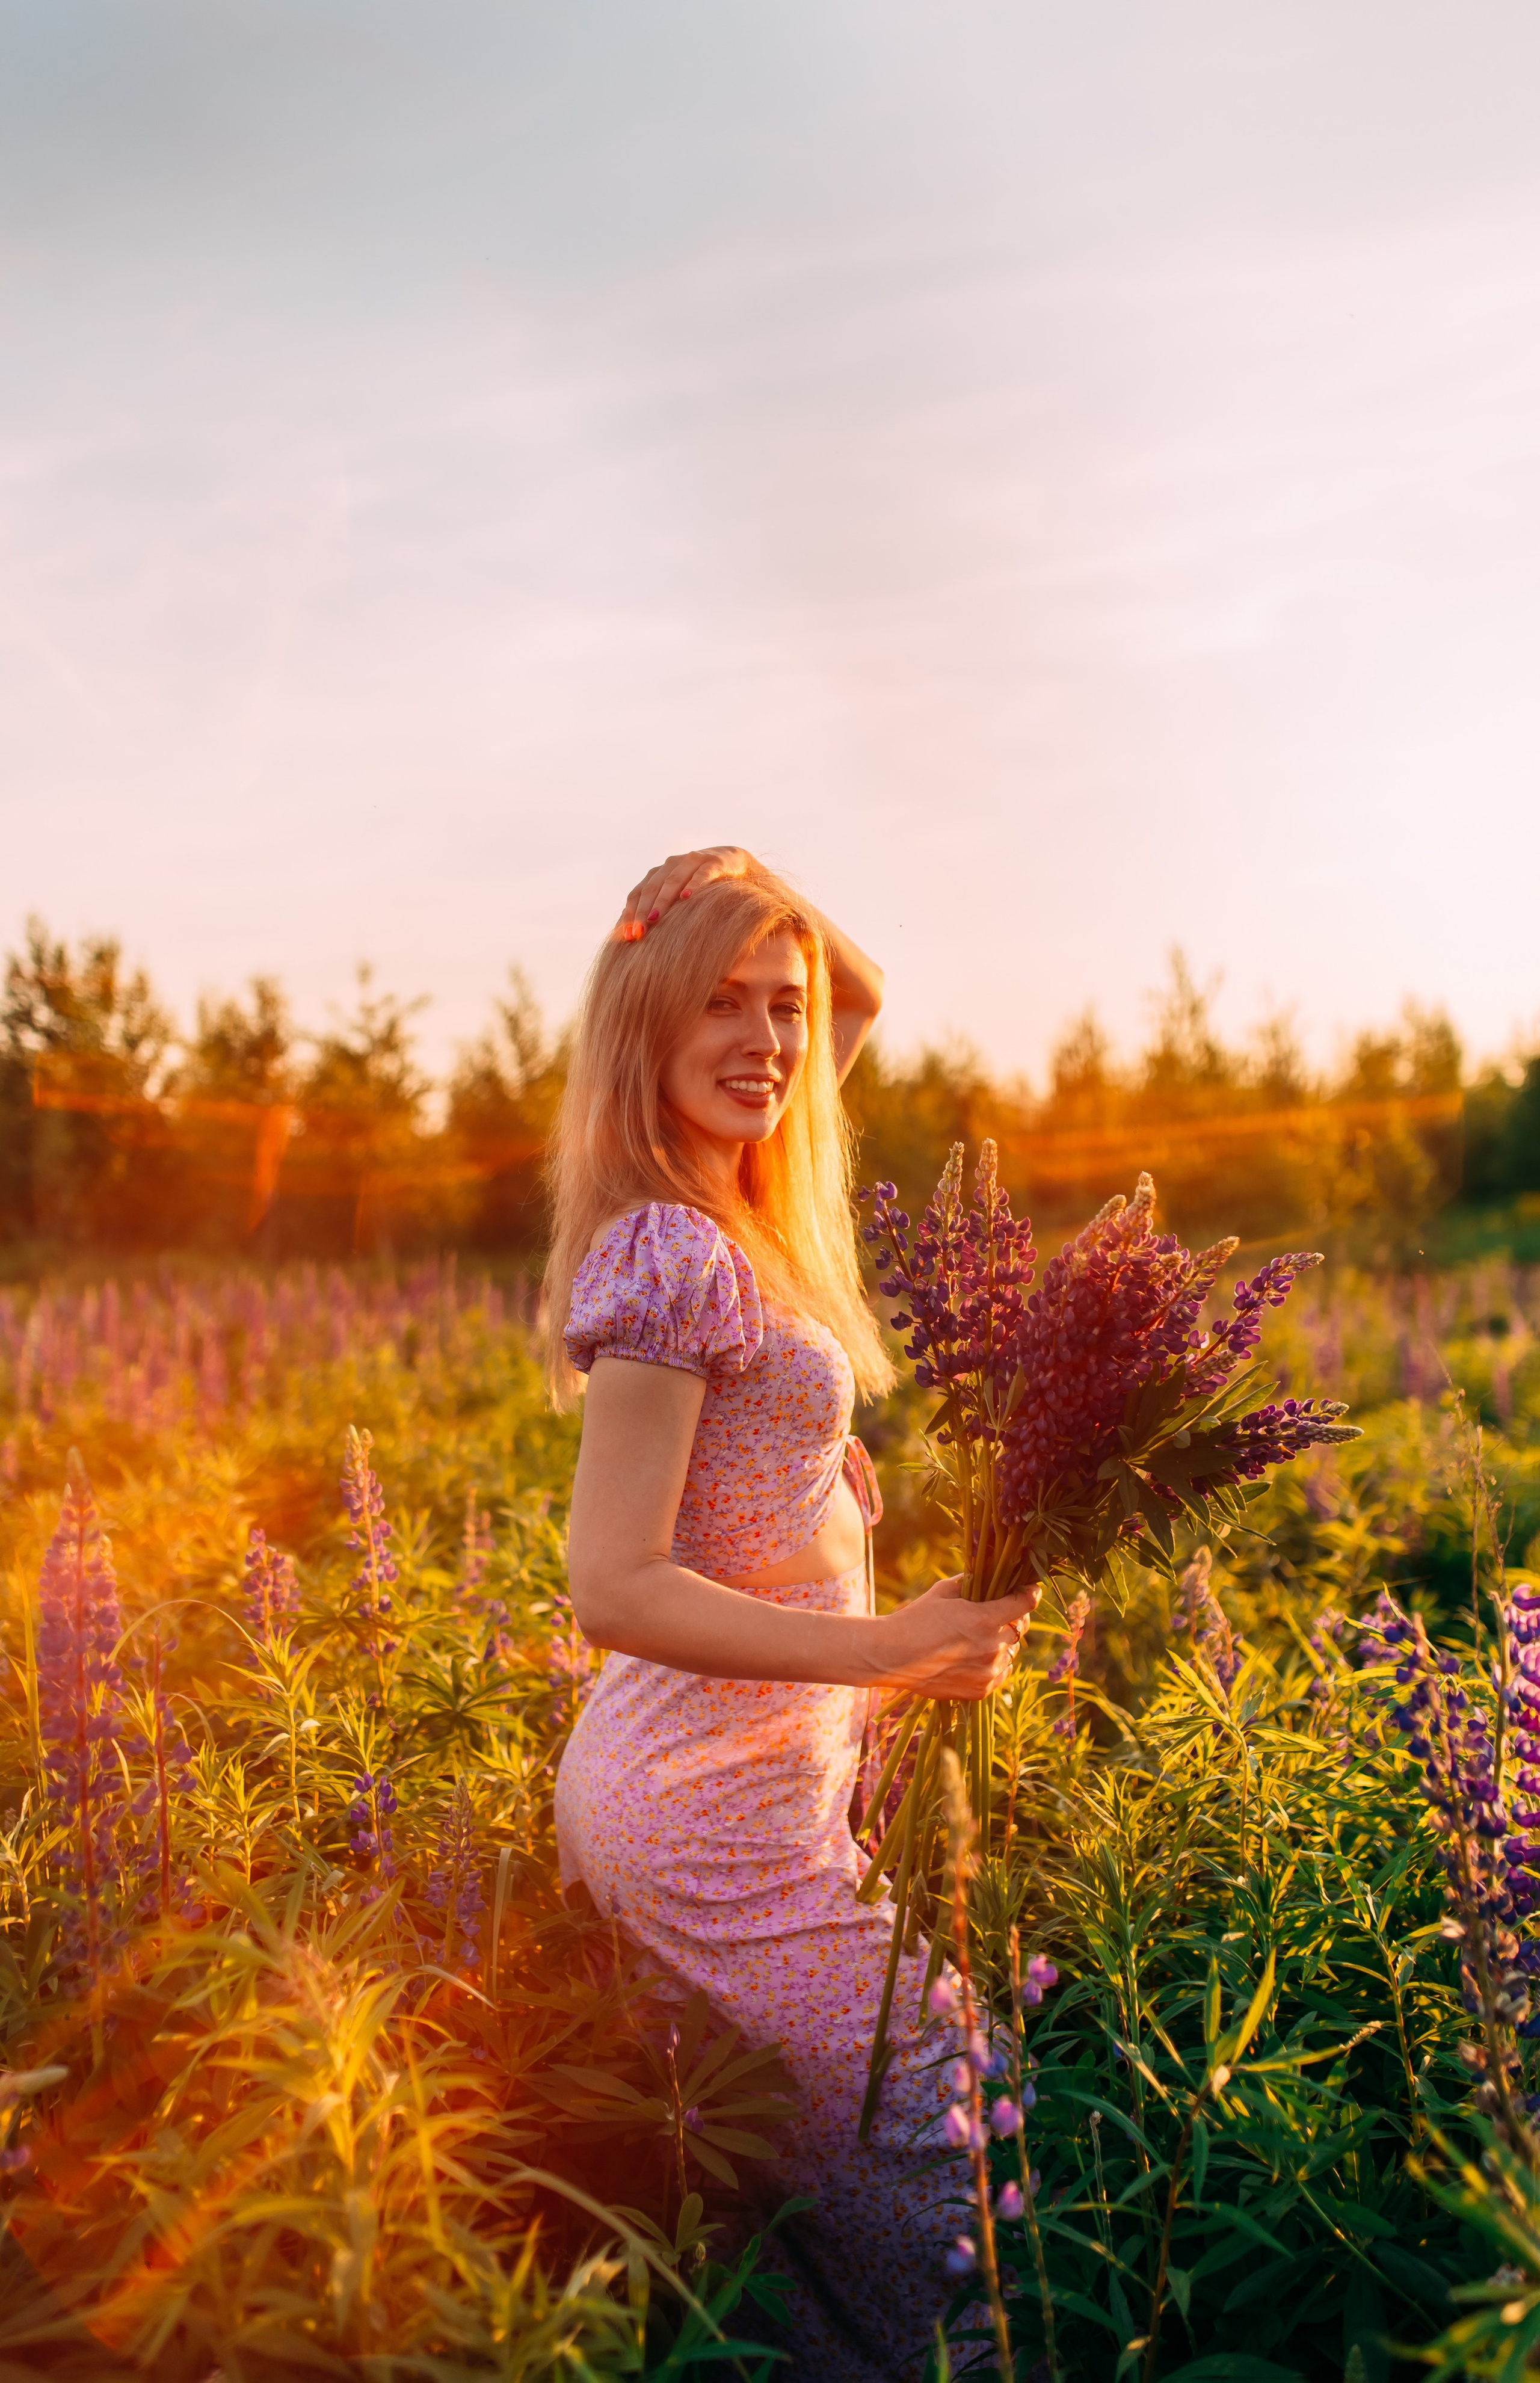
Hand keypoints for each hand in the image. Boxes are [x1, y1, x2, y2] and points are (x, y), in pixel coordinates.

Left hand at [615, 847, 756, 942]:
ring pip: (672, 880)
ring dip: (662, 900)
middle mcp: (671, 864)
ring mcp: (692, 861)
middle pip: (651, 888)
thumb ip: (660, 911)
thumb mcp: (679, 897)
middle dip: (642, 911)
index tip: (627, 937)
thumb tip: (636, 938)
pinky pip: (702, 873)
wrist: (735, 863)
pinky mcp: (714, 862)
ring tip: (655, 918)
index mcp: (658, 874)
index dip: (630, 913)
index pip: (638, 893)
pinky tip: (687, 897)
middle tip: (638, 933)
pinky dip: (693, 884)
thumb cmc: (702, 887)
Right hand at [864, 1576, 1041, 1700]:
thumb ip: (972, 1582)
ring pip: (1011, 1652)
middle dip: (1011, 1619)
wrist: (892, 1656)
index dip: (1030, 1593)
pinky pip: (1001, 1673)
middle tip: (996, 1615)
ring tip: (979, 1638)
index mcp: (983, 1619)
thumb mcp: (943, 1591)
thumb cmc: (916, 1618)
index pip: (1026, 1603)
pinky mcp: (981, 1690)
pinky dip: (994, 1664)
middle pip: (1019, 1629)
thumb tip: (993, 1572)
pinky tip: (975, 1657)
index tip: (1030, 1589)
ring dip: (1002, 1643)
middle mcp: (991, 1647)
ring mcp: (988, 1672)